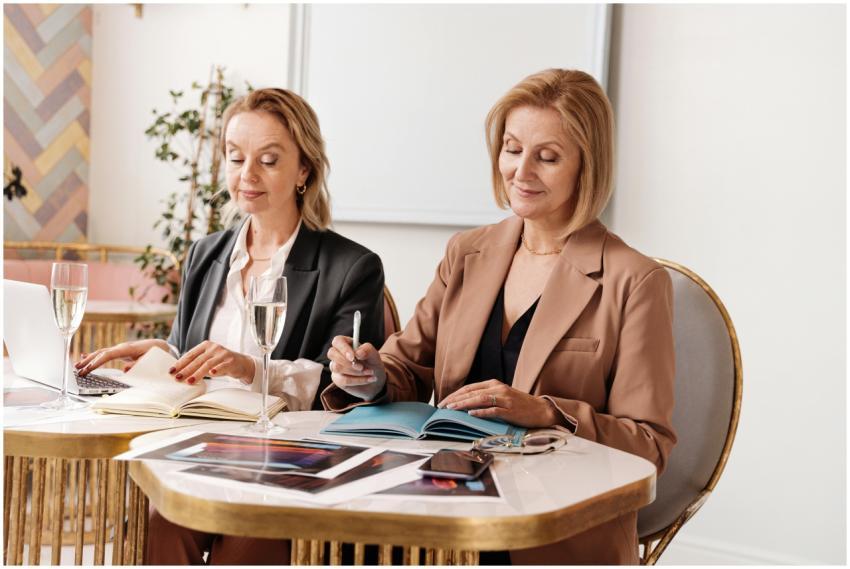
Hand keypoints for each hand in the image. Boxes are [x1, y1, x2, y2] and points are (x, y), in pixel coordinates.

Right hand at [76, 339, 169, 375]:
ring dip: (89, 359)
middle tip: (78, 370)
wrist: (159, 345)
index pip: (107, 355)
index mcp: (126, 349)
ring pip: (100, 353)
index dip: (97, 362)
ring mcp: (119, 349)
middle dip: (88, 361)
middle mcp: (120, 348)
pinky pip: (104, 354)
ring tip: (77, 366)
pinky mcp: (119, 352)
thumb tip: (125, 370)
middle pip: (100, 353)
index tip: (87, 369)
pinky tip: (85, 357)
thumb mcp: (149, 360)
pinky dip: (94, 356)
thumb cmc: (155, 353)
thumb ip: (137, 365)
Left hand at [169, 341, 254, 384]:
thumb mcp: (208, 359)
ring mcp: (223, 354)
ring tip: (189, 381)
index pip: (190, 354)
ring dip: (197, 373)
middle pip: (197, 360)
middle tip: (177, 378)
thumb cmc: (221, 362)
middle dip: (186, 369)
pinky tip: (211, 374)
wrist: (241, 363)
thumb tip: (179, 372)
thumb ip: (196, 362)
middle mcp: (214, 348)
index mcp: (206, 345)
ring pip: (207, 364)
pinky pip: (222, 366)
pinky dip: (217, 369)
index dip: (180, 363)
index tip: (171, 371)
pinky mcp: (231, 361)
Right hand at [327, 336, 385, 399]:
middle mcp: (337, 354)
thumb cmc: (372, 362)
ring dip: (356, 372)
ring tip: (370, 372)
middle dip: (348, 362)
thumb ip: (367, 350)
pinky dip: (358, 380)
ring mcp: (335, 367)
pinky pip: (342, 380)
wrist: (376, 378)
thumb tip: (358, 353)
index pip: (337, 341)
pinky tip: (368, 379)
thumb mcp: (374, 355)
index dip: (343, 348)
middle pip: (332, 354)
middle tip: (362, 367)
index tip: (353, 357)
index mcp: (345, 343)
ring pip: (337, 368)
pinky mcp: (337, 379)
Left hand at [437, 379, 559, 427]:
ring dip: (464, 404)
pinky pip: (493, 410)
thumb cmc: (519, 404)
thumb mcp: (502, 396)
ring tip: (452, 409)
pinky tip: (471, 414)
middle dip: (455, 399)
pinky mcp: (510, 410)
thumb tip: (466, 404)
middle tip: (442, 406)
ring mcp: (505, 399)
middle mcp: (499, 389)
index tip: (444, 401)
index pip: (470, 387)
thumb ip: (486, 396)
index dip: (456, 394)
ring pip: (480, 399)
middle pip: (472, 392)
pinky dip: (481, 412)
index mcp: (495, 384)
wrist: (540, 409)